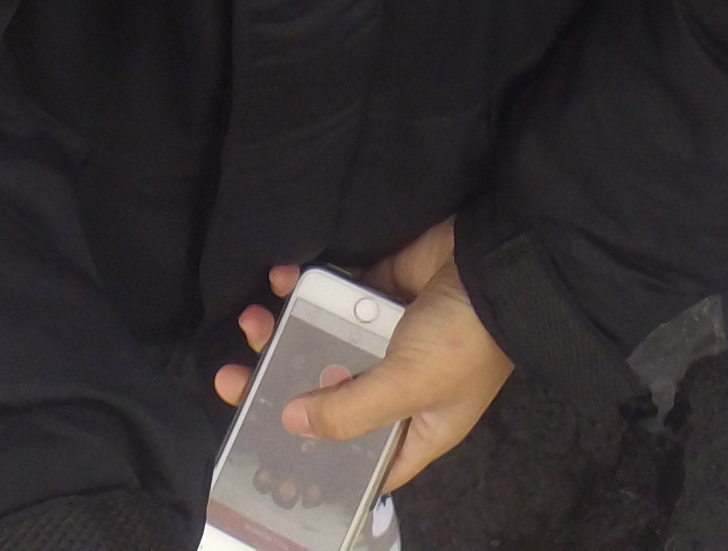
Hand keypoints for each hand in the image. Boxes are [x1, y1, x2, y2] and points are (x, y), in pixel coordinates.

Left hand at [212, 217, 511, 495]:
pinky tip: (280, 280)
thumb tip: (289, 421)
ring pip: (321, 344)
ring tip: (252, 320)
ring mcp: (384, 338)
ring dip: (283, 332)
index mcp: (415, 428)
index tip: (269, 454)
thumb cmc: (463, 341)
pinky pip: (330, 296)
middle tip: (234, 379)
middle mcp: (396, 386)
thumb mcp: (408, 388)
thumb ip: (349, 411)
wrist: (494, 261)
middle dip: (280, 388)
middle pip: (328, 398)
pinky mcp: (376, 292)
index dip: (319, 464)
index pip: (362, 462)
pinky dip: (303, 289)